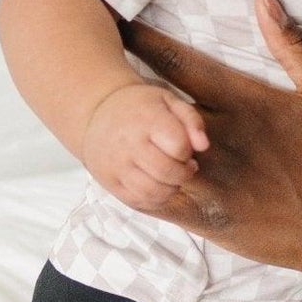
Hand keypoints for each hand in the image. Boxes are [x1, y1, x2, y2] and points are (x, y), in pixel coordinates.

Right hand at [82, 84, 208, 213]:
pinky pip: (137, 200)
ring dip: (171, 189)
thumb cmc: (140, 107)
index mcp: (146, 120)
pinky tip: (159, 187)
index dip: (188, 152)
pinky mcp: (109, 181)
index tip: (185, 149)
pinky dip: (155, 200)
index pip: (179, 146)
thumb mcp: (169, 101)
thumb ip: (192, 120)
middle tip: (184, 167)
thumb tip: (204, 146)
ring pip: (153, 191)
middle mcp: (128, 143)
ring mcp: (116, 165)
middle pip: (167, 171)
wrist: (97, 113)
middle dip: (184, 173)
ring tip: (172, 178)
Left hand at [120, 0, 301, 289]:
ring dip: (124, 133)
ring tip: (97, 116)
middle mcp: (219, 140)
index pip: (180, 63)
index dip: (143, 39)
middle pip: (152, 103)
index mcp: (248, 104)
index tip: (116, 20)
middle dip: (123, 82)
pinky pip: (152, 194)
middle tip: (91, 62)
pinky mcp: (203, 216)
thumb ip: (296, 48)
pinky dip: (132, 178)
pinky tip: (116, 166)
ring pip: (146, 150)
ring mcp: (207, 180)